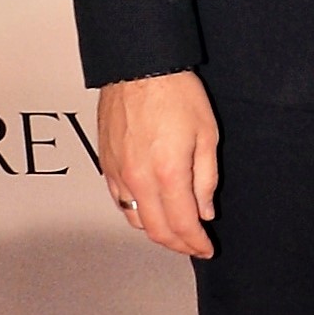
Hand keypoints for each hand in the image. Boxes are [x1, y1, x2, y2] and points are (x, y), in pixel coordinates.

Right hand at [99, 72, 218, 257]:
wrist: (138, 66)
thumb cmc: (176, 93)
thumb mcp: (207, 134)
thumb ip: (206, 179)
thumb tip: (204, 211)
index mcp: (168, 173)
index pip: (182, 225)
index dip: (196, 244)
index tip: (207, 248)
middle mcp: (138, 178)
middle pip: (156, 231)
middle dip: (178, 244)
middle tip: (194, 245)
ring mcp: (118, 173)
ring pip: (135, 219)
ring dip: (156, 231)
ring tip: (175, 230)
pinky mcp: (106, 164)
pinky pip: (120, 200)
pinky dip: (136, 212)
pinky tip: (150, 208)